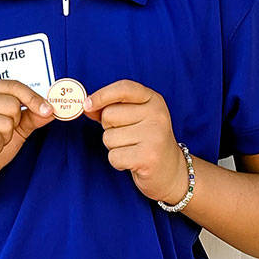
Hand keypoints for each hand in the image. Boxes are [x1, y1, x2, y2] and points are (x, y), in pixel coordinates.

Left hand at [86, 80, 187, 203]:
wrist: (171, 171)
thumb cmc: (146, 141)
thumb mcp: (134, 118)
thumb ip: (111, 109)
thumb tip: (86, 107)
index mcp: (154, 100)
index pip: (124, 88)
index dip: (102, 95)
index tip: (87, 105)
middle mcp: (156, 115)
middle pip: (109, 115)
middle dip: (109, 128)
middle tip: (128, 137)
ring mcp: (154, 136)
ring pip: (108, 138)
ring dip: (114, 147)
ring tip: (132, 149)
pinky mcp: (148, 157)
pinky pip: (114, 156)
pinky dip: (118, 162)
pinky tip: (132, 162)